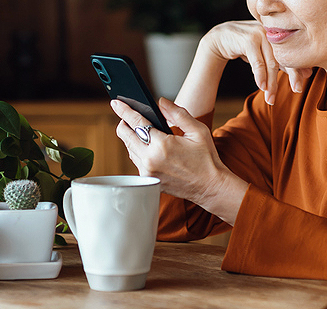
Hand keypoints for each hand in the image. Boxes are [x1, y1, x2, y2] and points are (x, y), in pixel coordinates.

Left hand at [111, 99, 247, 224]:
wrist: (211, 187)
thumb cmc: (207, 159)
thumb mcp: (198, 131)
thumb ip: (178, 113)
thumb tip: (161, 102)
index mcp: (162, 145)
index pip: (136, 122)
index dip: (124, 110)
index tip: (116, 102)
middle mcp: (150, 160)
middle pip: (125, 135)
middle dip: (125, 123)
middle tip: (129, 116)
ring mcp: (147, 172)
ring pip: (129, 148)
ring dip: (132, 138)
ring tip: (143, 132)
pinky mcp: (148, 181)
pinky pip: (136, 161)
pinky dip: (139, 152)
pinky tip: (149, 148)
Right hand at [202, 20, 312, 104]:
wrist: (222, 38)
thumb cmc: (247, 48)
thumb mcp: (267, 56)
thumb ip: (283, 63)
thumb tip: (307, 75)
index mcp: (280, 36)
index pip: (292, 55)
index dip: (298, 71)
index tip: (301, 86)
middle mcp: (272, 34)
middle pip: (285, 59)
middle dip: (292, 76)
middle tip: (297, 91)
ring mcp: (261, 35)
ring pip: (271, 63)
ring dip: (272, 83)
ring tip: (271, 98)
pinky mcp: (248, 39)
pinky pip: (257, 62)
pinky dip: (260, 76)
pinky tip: (261, 87)